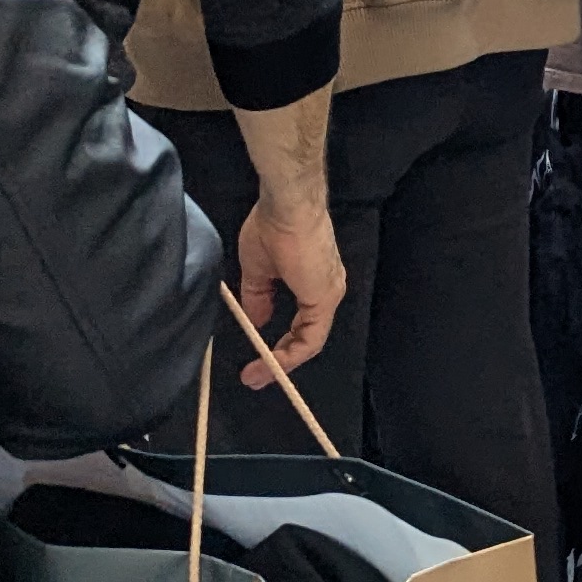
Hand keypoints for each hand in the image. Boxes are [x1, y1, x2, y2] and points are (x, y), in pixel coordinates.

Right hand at [236, 196, 347, 377]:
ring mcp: (328, 294)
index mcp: (313, 281)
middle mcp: (327, 289)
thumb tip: (257, 320)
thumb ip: (259, 298)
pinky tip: (270, 362)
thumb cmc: (272, 228)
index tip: (255, 361)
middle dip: (279, 359)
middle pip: (307, 336)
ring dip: (282, 360)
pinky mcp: (325, 297)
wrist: (285, 206)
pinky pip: (311, 337)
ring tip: (257, 375)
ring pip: (309, 340)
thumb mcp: (257, 271)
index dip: (279, 344)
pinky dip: (290, 354)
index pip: (301, 323)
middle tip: (253, 376)